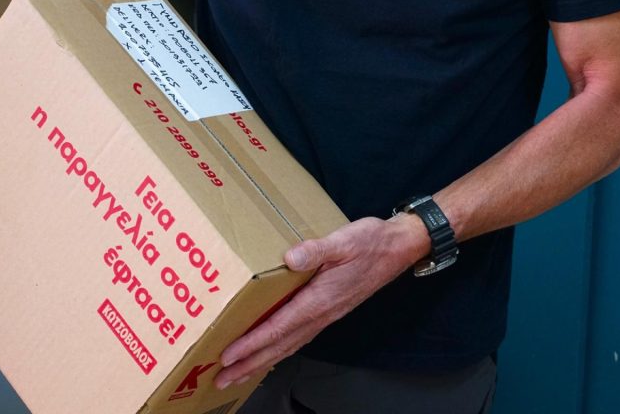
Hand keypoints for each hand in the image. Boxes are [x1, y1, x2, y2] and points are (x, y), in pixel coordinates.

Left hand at [214, 214, 428, 388]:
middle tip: (221, 379)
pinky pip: (298, 338)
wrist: (397, 249)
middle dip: (249, 364)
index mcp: (320, 299)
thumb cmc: (371, 243)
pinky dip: (279, 350)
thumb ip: (316, 250)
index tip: (228, 356)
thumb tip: (291, 256)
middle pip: (279, 346)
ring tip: (237, 374)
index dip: (251, 344)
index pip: (278, 327)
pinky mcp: (328, 311)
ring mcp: (325, 316)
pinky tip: (270, 352)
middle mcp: (321, 314)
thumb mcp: (343, 240)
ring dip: (261, 362)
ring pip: (288, 346)